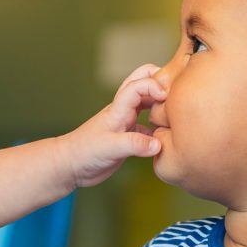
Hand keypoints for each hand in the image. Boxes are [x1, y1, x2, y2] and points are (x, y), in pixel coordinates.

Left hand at [58, 63, 165, 187]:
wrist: (70, 166)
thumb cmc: (84, 152)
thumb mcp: (110, 148)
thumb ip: (134, 145)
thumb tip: (158, 144)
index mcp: (118, 109)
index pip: (137, 85)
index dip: (153, 86)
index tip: (166, 97)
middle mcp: (123, 112)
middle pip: (141, 83)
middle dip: (158, 80)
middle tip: (176, 90)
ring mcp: (126, 123)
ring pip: (146, 103)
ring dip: (160, 102)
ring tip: (176, 109)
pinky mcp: (128, 137)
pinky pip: (148, 127)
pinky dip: (158, 128)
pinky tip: (167, 137)